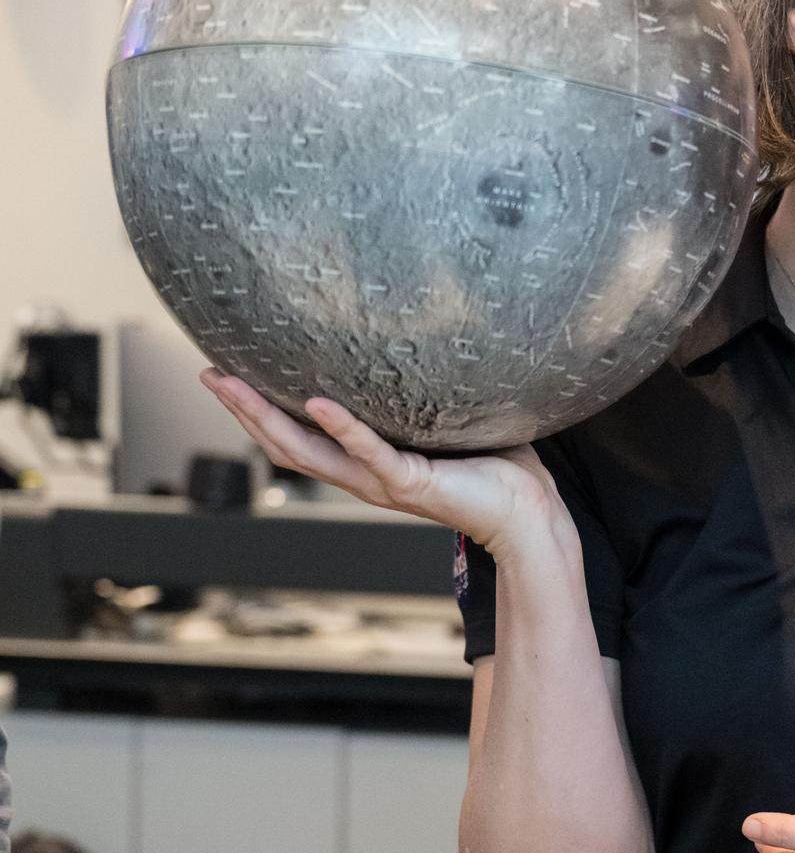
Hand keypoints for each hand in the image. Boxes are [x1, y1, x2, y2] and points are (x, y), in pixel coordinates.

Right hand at [199, 371, 564, 561]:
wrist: (529, 516)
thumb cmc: (497, 469)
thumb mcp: (448, 421)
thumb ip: (428, 389)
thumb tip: (429, 336)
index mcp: (368, 464)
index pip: (301, 437)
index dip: (261, 410)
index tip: (230, 375)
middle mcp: (365, 477)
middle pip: (286, 444)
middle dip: (243, 410)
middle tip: (208, 374)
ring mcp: (384, 482)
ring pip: (311, 453)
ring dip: (268, 418)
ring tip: (235, 385)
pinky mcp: (412, 483)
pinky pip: (370, 453)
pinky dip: (343, 428)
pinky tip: (316, 402)